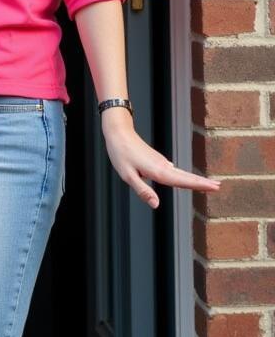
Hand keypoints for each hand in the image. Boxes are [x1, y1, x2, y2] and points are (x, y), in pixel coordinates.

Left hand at [100, 108, 219, 208]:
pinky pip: (173, 171)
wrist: (118, 132)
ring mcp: (161, 162)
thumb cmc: (120, 152)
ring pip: (180, 173)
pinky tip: (186, 180)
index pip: (182, 181)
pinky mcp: (157, 160)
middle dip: (202, 182)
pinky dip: (182, 176)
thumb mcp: (126, 175)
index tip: (215, 187)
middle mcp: (162, 166)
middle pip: (186, 176)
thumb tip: (156, 205)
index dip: (199, 185)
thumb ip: (142, 190)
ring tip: (210, 185)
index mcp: (157, 171)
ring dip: (194, 179)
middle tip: (219, 186)